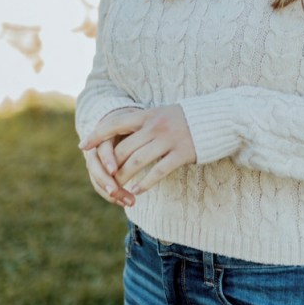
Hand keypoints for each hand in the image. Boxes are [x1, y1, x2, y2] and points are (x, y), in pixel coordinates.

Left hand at [80, 104, 195, 203]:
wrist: (219, 118)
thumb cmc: (188, 118)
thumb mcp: (163, 113)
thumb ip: (144, 122)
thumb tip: (120, 134)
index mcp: (148, 114)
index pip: (116, 123)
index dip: (98, 135)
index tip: (84, 146)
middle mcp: (156, 126)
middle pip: (124, 148)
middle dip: (111, 165)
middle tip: (104, 177)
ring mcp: (169, 140)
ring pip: (137, 162)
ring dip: (124, 176)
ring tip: (117, 187)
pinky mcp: (182, 154)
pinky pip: (158, 172)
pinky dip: (145, 183)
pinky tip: (137, 191)